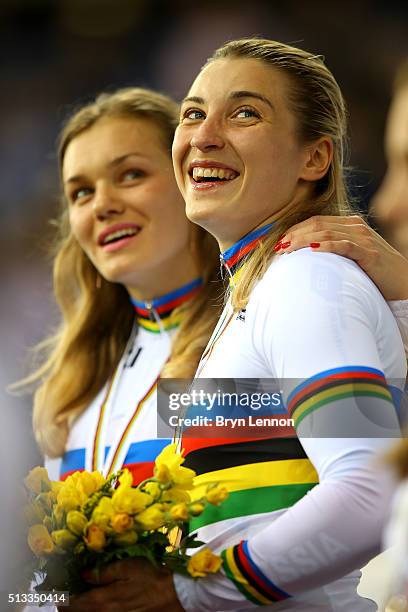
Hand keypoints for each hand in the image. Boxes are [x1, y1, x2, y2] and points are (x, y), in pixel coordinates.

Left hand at [60, 558, 184, 611]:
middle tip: (62, 602)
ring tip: (75, 606)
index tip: (55, 594)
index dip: (62, 600)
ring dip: (81, 611)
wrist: (175, 595)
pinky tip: (96, 607)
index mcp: (103, 600)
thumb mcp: (128, 567)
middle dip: (68, 608)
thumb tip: (84, 574)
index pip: (74, 604)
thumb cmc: (151, 576)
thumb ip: (104, 572)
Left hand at [276, 215, 407, 300]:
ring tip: (288, 249)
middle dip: (295, 234)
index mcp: (350, 225)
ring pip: (326, 233)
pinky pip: (344, 245)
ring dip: (303, 240)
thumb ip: (333, 252)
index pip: (316, 221)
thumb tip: (304, 259)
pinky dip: (326, 246)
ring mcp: (363, 238)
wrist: (403, 283)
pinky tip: (312, 251)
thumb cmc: (374, 273)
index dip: (296, 230)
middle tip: (278, 246)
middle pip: (318, 224)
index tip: (279, 241)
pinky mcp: (369, 252)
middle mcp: (356, 227)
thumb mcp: (351, 257)